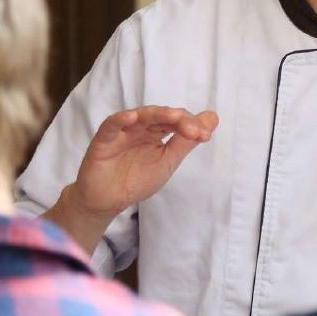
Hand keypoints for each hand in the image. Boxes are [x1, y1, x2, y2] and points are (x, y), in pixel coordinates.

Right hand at [72, 105, 217, 217]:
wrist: (108, 201)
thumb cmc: (136, 179)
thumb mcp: (167, 162)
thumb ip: (187, 141)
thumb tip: (212, 118)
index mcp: (156, 131)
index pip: (176, 121)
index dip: (191, 125)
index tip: (205, 136)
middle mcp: (140, 126)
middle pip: (161, 116)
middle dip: (180, 121)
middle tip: (196, 130)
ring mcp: (122, 131)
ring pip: (140, 116)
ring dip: (157, 114)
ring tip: (174, 116)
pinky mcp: (104, 140)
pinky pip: (111, 126)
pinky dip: (121, 120)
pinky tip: (132, 118)